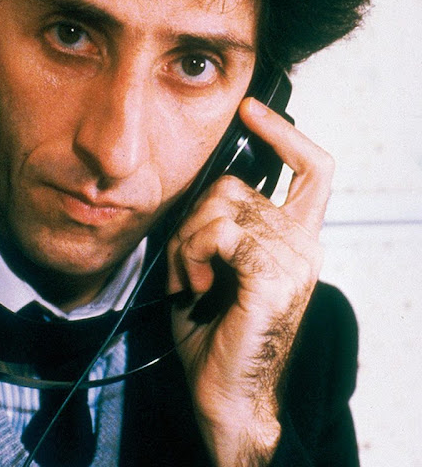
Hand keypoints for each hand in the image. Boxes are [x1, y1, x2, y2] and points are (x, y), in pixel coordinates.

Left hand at [168, 96, 333, 465]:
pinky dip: (195, 254)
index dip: (284, 134)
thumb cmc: (215, 328)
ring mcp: (294, 259)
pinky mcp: (274, 277)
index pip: (313, 170)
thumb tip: (206, 186)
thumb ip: (221, 221)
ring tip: (194, 280)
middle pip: (235, 186)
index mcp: (293, 238)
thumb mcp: (216, 261)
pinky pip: (219, 232)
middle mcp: (303, 243)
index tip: (252, 110)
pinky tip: (201, 286)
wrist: (223, 391)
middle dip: (193, 219)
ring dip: (189, 242)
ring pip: (221, 207)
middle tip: (188, 262)